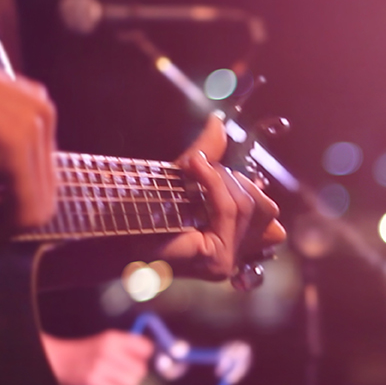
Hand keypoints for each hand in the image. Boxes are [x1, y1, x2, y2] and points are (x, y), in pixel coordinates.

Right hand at [41, 330, 153, 384]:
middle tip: (127, 371)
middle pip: (140, 369)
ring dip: (126, 384)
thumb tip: (152, 353)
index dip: (146, 355)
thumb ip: (129, 345)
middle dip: (136, 373)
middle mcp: (107, 351)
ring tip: (116, 379)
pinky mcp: (93, 382)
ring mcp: (100, 367)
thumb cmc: (88, 351)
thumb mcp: (107, 341)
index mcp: (112, 338)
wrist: (62, 360)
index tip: (142, 358)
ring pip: (130, 383)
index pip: (144, 347)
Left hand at [158, 116, 285, 279]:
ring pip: (247, 205)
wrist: (116, 227)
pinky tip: (193, 168)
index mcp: (236, 241)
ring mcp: (228, 263)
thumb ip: (208, 153)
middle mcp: (237, 257)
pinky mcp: (217, 261)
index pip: (270, 213)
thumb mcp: (184, 176)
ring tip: (192, 172)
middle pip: (266, 208)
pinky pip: (229, 209)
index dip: (251, 186)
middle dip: (233, 180)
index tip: (217, 171)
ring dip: (219, 179)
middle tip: (199, 172)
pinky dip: (212, 183)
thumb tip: (217, 121)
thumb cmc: (143, 207)